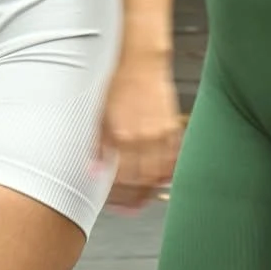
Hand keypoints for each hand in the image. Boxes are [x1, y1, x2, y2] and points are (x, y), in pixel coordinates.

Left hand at [98, 54, 182, 213]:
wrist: (141, 62)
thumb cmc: (118, 85)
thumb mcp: (99, 115)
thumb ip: (98, 146)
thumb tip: (95, 170)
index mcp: (122, 136)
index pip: (123, 178)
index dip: (120, 195)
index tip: (117, 202)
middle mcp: (143, 138)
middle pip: (144, 180)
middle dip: (138, 198)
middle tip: (133, 207)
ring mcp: (161, 133)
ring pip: (161, 172)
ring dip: (154, 188)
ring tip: (147, 196)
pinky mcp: (173, 126)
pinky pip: (174, 156)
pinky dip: (169, 170)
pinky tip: (163, 177)